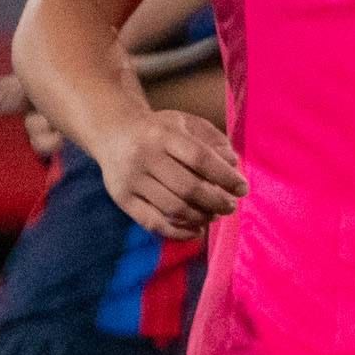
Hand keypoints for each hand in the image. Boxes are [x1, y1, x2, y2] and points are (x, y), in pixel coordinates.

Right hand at [98, 108, 242, 234]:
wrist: (113, 132)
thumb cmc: (159, 130)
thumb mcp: (185, 123)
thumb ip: (212, 139)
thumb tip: (233, 164)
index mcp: (163, 134)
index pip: (200, 158)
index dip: (225, 176)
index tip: (242, 188)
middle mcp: (145, 156)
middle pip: (188, 188)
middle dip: (216, 202)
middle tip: (230, 206)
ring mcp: (131, 180)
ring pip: (173, 209)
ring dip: (200, 217)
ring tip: (214, 215)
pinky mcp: (123, 199)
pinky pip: (154, 223)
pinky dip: (179, 232)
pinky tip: (196, 230)